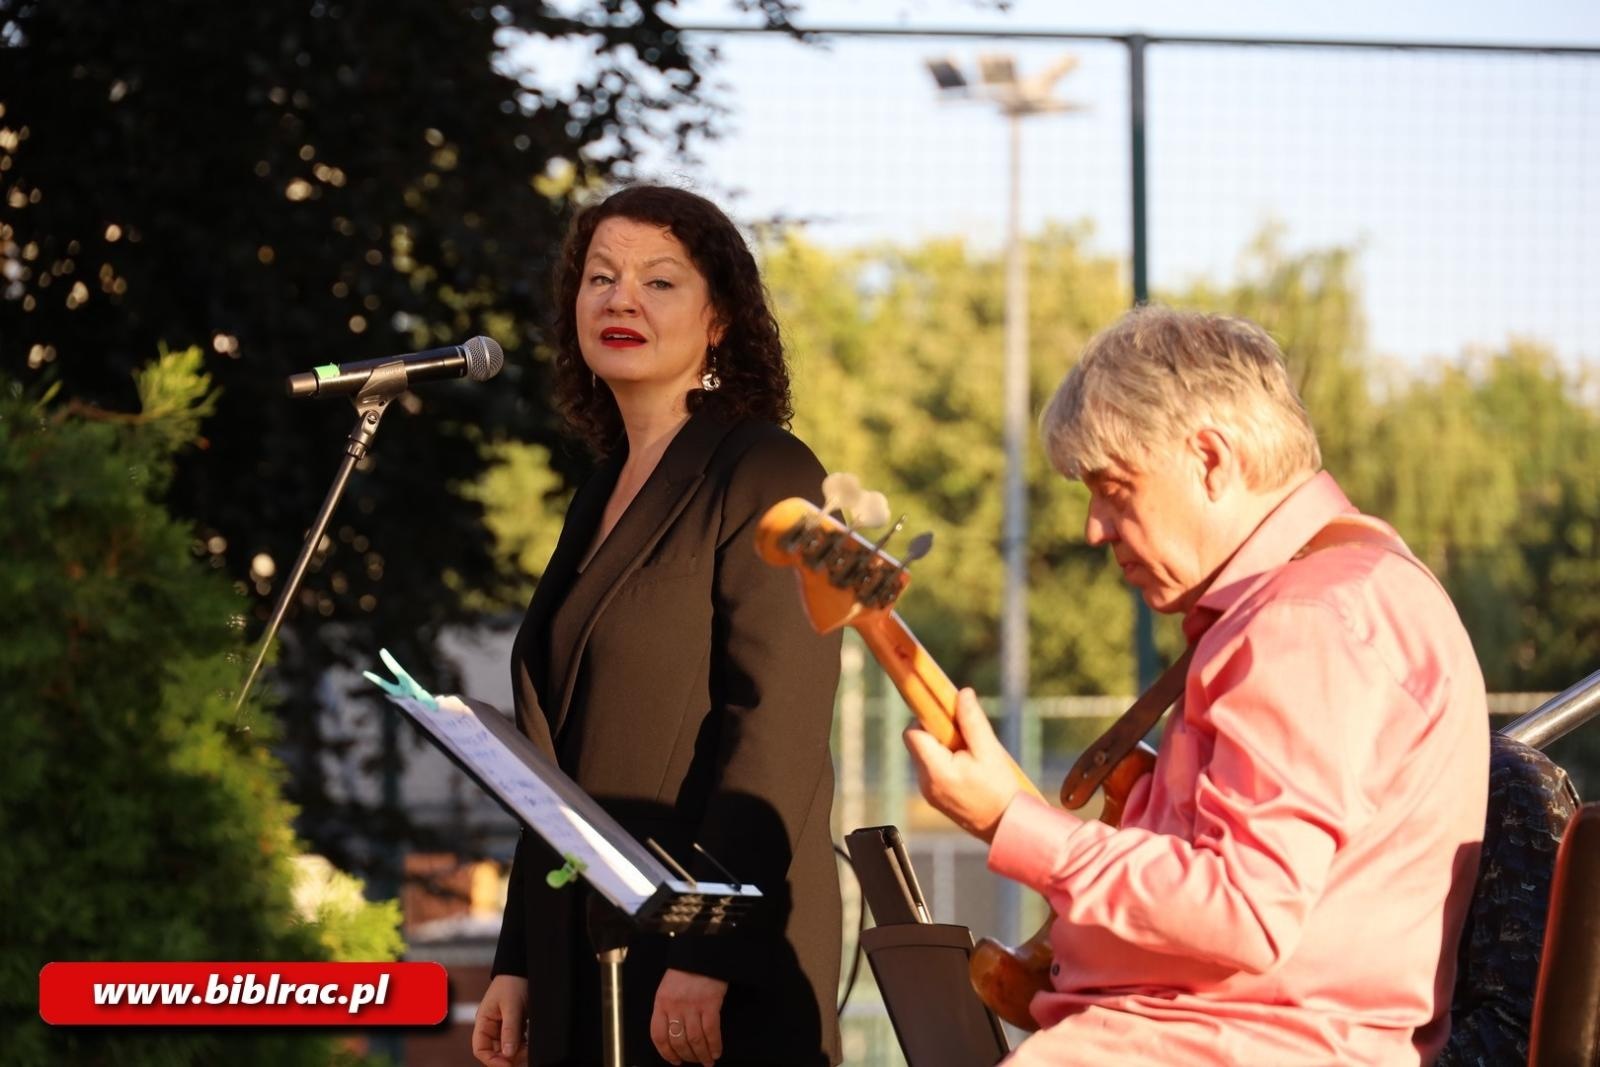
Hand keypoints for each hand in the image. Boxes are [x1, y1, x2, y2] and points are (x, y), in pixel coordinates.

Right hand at [471, 974, 528, 1066]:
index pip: (480, 1049)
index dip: (492, 1060)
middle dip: (509, 1058)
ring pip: (508, 1049)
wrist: (523, 968)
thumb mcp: (511, 1006)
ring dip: (518, 1053)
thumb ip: (509, 1030)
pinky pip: (517, 1042)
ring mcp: (503, 1027)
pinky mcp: (516, 1025)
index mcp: (483, 1022)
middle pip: (495, 1051)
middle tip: (524, 1058)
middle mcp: (491, 1027)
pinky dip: (524, 1046)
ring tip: (530, 1053)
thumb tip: (508, 1054)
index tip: (507, 1064)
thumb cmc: (512, 982)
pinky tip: (531, 1046)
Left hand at [651, 967, 727, 1065]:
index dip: (665, 1052)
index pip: (658, 1035)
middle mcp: (675, 1006)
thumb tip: (673, 1035)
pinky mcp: (710, 1004)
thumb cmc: (685, 971)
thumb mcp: (667, 988)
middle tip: (694, 1062)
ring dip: (701, 1054)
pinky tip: (716, 1051)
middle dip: (687, 1056)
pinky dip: (714, 1045)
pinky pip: (711, 1031)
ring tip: (707, 1061)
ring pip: (694, 1039)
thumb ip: (667, 1009)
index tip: (674, 1061)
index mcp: (661, 1002)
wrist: (703, 952)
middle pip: (678, 1040)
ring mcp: (693, 1005)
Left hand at [904, 687, 1022, 841]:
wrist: (1006, 827)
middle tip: (965, 737)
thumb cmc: (1000, 791)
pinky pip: (932, 769)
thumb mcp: (989, 752)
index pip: (912, 733)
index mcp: (935, 770)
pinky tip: (969, 769)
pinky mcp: (935, 797)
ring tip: (971, 756)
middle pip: (918, 743)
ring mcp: (928, 792)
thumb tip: (961, 694)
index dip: (926, 720)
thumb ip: (972, 721)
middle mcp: (925, 782)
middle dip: (938, 733)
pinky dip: (945, 762)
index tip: (947, 717)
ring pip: (925, 755)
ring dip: (943, 748)